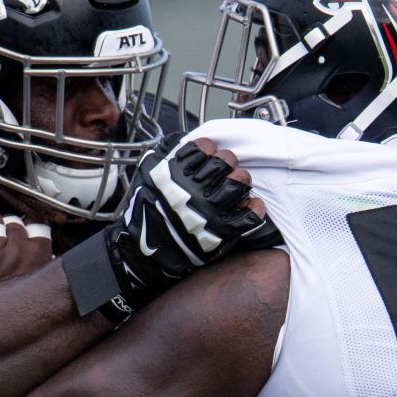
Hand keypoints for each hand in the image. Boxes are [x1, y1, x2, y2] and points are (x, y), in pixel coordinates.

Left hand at [0, 211, 52, 289]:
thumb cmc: (19, 309)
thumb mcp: (41, 285)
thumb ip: (46, 267)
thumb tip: (48, 254)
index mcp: (40, 257)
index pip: (38, 225)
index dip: (28, 226)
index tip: (24, 232)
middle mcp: (20, 252)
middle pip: (14, 221)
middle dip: (8, 226)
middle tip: (3, 238)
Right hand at [60, 134, 281, 324]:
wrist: (142, 253)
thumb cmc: (144, 213)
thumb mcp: (147, 176)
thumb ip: (165, 156)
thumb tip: (182, 142)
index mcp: (176, 172)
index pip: (205, 147)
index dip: (208, 149)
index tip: (207, 156)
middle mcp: (195, 189)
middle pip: (226, 161)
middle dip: (226, 163)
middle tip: (224, 172)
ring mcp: (211, 210)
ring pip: (240, 182)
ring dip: (240, 181)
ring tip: (235, 187)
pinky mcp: (222, 231)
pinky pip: (249, 215)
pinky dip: (254, 208)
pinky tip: (250, 205)